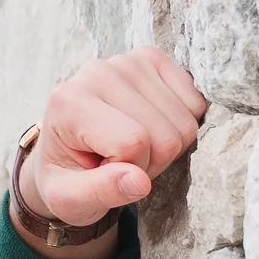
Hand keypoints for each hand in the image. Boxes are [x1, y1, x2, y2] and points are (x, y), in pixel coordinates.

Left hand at [17, 47, 208, 258]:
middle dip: (150, 162)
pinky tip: (150, 128)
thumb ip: (100, 192)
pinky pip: (196, 103)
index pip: (133, 143)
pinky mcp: (153, 59)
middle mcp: (99, 72)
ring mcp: (129, 61)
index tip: (105, 173)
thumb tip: (139, 182)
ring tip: (131, 148)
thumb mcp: (68, 199)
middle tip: (120, 163)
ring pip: (185, 122)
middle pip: (166, 136)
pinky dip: (179, 126)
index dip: (131, 172)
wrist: (63, 151)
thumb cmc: (65, 177)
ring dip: (165, 147)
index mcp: (70, 102)